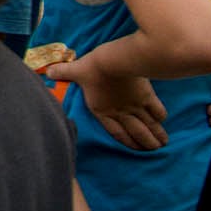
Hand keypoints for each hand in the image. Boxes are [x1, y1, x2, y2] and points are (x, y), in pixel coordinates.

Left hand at [48, 55, 167, 149]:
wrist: (113, 61)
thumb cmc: (92, 66)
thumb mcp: (75, 70)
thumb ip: (62, 72)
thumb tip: (46, 72)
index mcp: (102, 110)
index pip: (116, 132)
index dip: (126, 142)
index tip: (135, 149)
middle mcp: (120, 112)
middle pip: (136, 132)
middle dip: (146, 143)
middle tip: (154, 150)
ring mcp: (135, 106)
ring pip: (149, 125)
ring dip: (156, 135)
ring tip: (163, 143)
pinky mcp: (147, 97)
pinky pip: (157, 111)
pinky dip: (160, 117)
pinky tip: (163, 120)